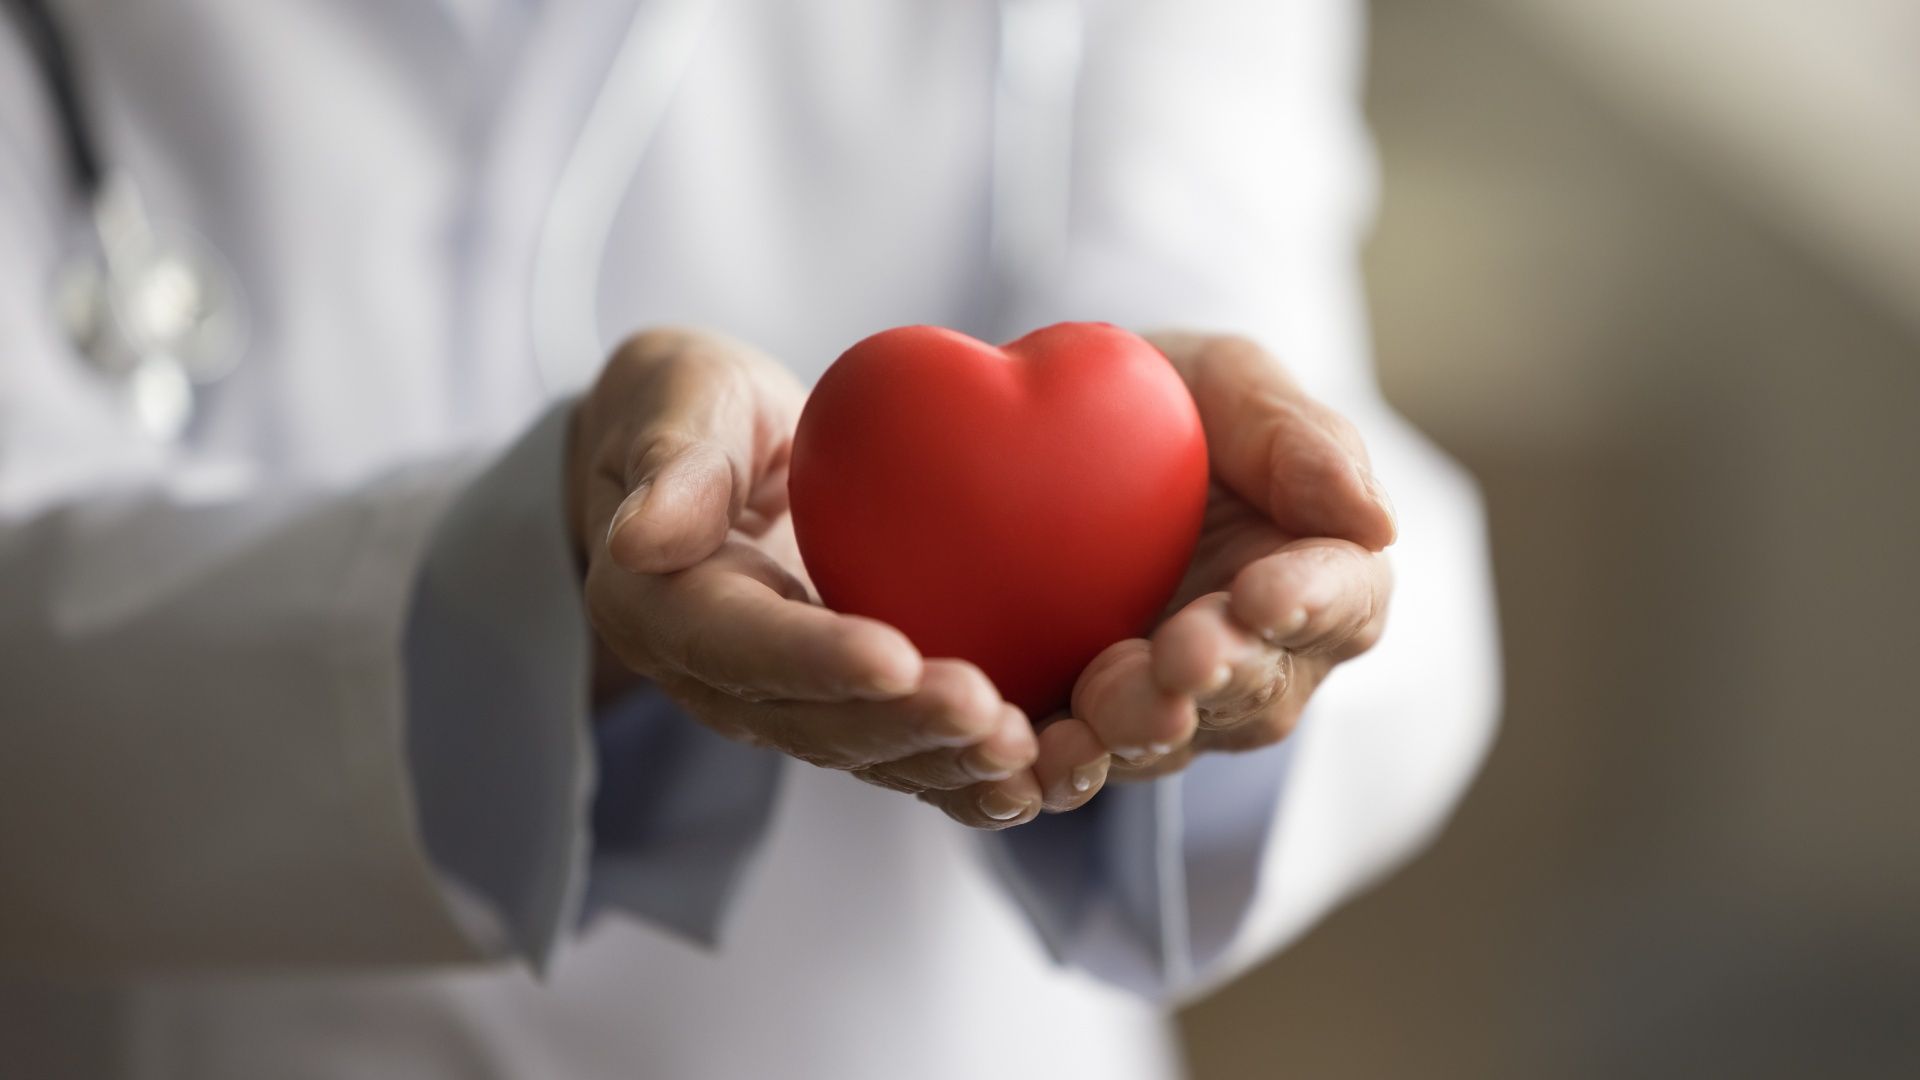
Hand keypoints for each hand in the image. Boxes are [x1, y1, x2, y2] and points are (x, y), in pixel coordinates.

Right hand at [569, 328, 1087, 827]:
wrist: (711, 454)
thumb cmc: (692, 402)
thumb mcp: (673, 398)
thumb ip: (669, 462)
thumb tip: (639, 540)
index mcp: (662, 608)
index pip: (740, 645)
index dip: (816, 659)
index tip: (894, 656)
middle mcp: (720, 679)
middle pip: (813, 722)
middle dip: (904, 726)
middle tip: (990, 714)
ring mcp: (787, 702)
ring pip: (868, 753)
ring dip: (947, 762)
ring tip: (1029, 754)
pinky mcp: (846, 705)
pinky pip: (906, 750)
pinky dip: (968, 771)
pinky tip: (1043, 773)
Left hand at [1064, 332, 1396, 780]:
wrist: (1054, 435)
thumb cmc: (1168, 400)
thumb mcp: (1227, 382)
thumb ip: (1300, 440)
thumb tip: (1379, 524)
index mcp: (1320, 572)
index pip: (1344, 601)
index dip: (1309, 604)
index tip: (1263, 594)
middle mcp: (1261, 656)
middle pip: (1259, 686)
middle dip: (1220, 672)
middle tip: (1181, 656)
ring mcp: (1177, 701)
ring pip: (1176, 736)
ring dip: (1141, 725)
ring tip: (1102, 702)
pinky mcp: (1090, 727)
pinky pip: (1085, 764)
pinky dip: (1063, 767)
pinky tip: (1036, 754)